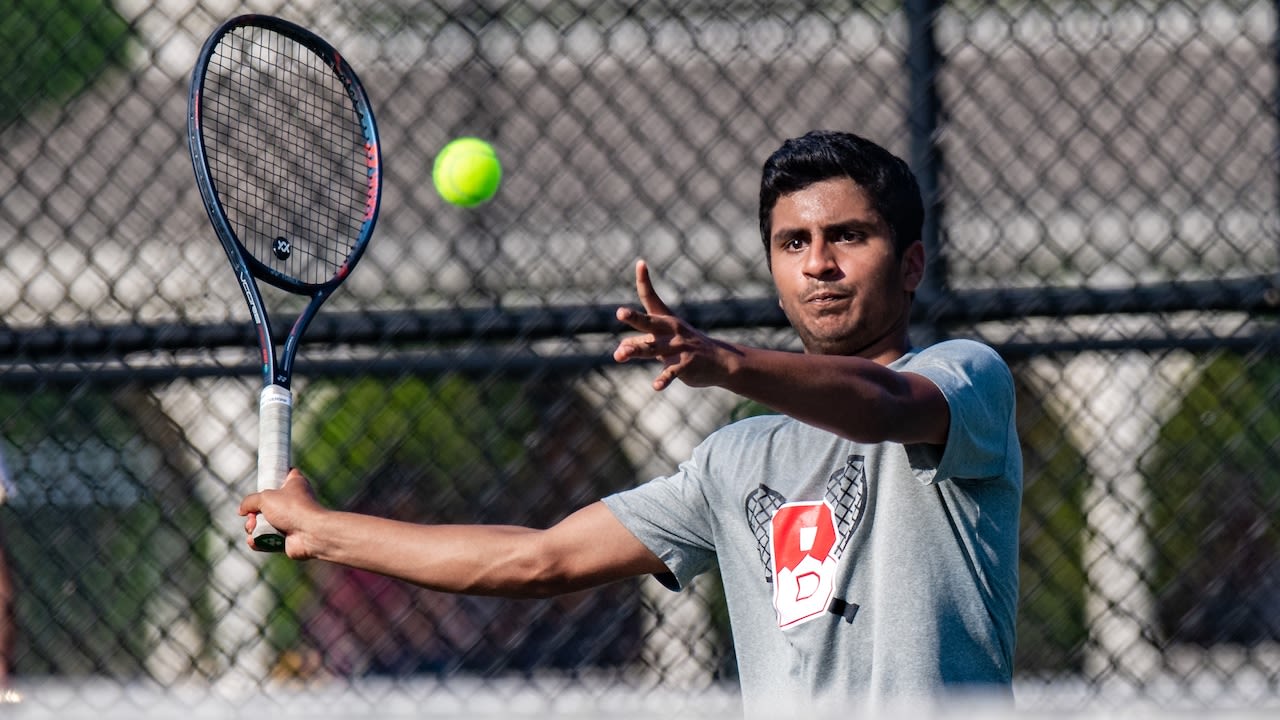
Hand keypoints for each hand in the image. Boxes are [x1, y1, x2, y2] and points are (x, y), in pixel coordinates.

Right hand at [239, 468, 322, 557]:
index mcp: (295, 484)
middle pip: (266, 504)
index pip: (284, 474)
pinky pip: (267, 539)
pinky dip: (258, 541)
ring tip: (252, 528)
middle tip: (252, 516)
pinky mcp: (287, 538)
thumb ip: (250, 501)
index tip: (262, 482)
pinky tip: (253, 541)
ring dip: (253, 527)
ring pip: (264, 523)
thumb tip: (242, 511)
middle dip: (253, 513)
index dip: (272, 477)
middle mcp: (294, 501)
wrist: (310, 533)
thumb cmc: (292, 509)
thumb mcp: (265, 497)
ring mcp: (291, 520)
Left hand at [612, 259, 740, 390]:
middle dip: (634, 318)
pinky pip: (672, 372)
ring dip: (636, 350)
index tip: (640, 262)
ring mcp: (679, 347)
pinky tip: (656, 386)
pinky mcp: (686, 365)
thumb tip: (619, 350)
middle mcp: (671, 330)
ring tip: (620, 355)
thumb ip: (641, 344)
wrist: (722, 362)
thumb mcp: (664, 343)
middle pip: (649, 322)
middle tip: (620, 313)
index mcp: (665, 320)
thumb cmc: (687, 349)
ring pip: (653, 349)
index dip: (644, 280)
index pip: (651, 298)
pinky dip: (663, 379)